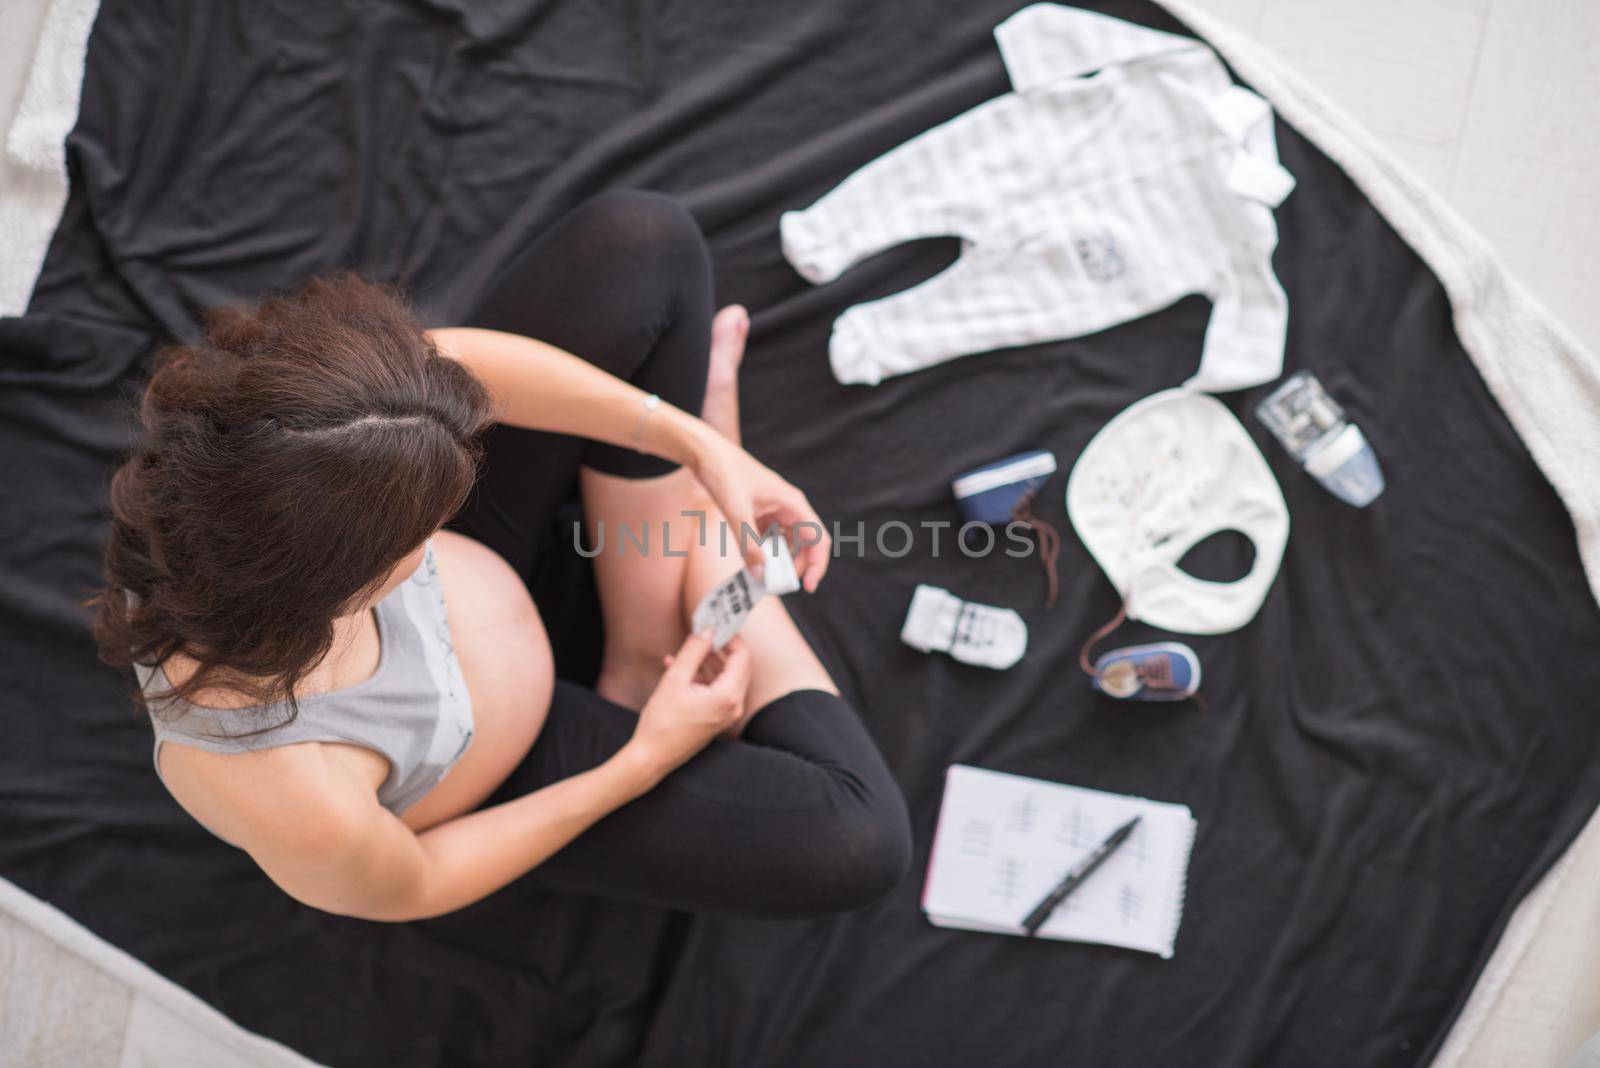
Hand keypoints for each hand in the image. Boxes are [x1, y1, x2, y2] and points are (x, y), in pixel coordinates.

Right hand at [623, 632, 750, 780]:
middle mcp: (734, 706)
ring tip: (688, 649)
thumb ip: (693, 651)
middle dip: (721, 647)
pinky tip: (679, 667)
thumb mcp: (674, 679)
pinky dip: (704, 677)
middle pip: (738, 666)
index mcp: (727, 696)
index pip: (742, 656)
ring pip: (727, 678)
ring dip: (710, 661)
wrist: (652, 757)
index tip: (717, 624)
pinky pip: (718, 691)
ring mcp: (727, 715)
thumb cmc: (661, 722)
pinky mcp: (718, 719)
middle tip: (705, 632)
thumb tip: (707, 630)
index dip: (731, 637)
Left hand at [688, 431, 831, 590]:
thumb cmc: (724, 473)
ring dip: (779, 561)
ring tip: (763, 576)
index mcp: (792, 504)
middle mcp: (789, 507)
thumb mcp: (735, 511)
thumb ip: (748, 544)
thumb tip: (760, 575)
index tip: (806, 587)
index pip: (818, 539)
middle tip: (777, 585)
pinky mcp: (761, 512)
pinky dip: (765, 552)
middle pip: (805, 544)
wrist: (706, 452)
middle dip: (795, 566)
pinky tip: (752, 561)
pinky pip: (770, 537)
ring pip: (787, 542)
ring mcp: (776, 509)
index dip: (817, 564)